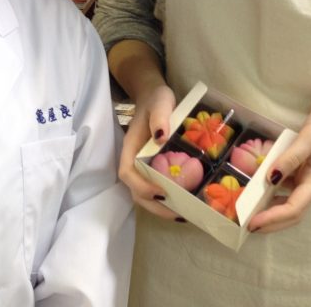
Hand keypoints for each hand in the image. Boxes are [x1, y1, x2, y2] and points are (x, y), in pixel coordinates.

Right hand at [117, 84, 177, 219]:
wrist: (154, 97)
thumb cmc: (156, 99)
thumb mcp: (160, 102)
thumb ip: (159, 117)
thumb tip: (161, 137)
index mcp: (131, 146)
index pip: (127, 172)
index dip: (141, 186)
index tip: (161, 191)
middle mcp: (133, 160)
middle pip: (135, 191)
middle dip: (154, 205)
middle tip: (178, 214)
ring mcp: (142, 165)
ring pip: (144, 194)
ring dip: (160, 207)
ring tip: (183, 214)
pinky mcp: (153, 167)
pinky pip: (155, 187)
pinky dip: (167, 200)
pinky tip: (184, 203)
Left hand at [247, 82, 310, 233]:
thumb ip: (292, 157)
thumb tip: (271, 178)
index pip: (294, 208)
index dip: (273, 219)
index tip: (252, 223)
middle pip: (292, 210)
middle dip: (271, 221)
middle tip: (248, 225)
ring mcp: (308, 171)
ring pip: (288, 197)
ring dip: (271, 206)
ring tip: (250, 208)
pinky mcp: (304, 160)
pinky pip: (286, 180)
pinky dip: (273, 186)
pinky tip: (259, 182)